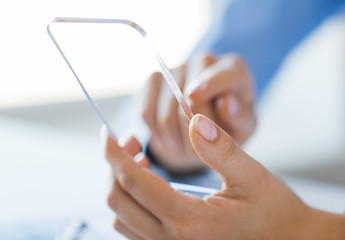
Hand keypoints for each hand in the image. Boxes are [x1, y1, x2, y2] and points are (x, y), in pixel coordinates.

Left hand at [103, 114, 344, 239]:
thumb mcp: (251, 175)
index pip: (134, 181)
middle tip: (131, 140)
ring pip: (121, 217)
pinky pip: (132, 229)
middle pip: (118, 200)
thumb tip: (193, 119)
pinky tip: (148, 184)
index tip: (107, 132)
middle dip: (114, 165)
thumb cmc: (272, 210)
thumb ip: (221, 147)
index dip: (114, 153)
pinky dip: (130, 202)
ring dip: (120, 184)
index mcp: (189, 219)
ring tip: (139, 159)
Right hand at [139, 53, 255, 171]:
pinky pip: (146, 113)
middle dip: (194, 136)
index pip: (222, 74)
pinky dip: (156, 134)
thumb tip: (227, 104)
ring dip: (175, 141)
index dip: (208, 84)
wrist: (204, 128)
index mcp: (234, 69)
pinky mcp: (152, 81)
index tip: (193, 95)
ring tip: (187, 147)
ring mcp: (176, 69)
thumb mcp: (243, 128)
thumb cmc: (230, 126)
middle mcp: (204, 62)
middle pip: (189, 101)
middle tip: (200, 152)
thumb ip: (240, 118)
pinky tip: (170, 137)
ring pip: (165, 115)